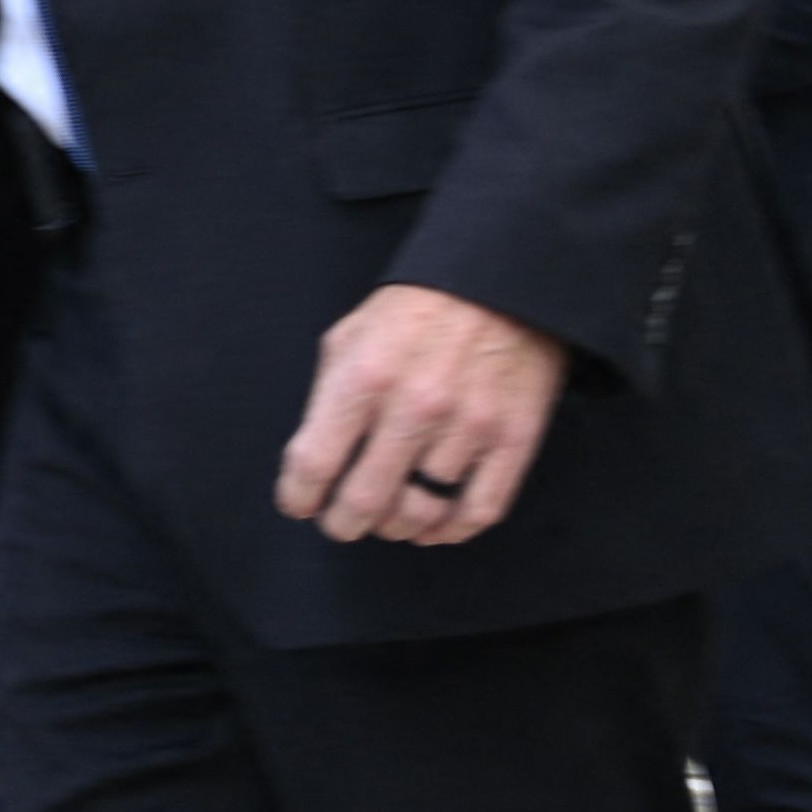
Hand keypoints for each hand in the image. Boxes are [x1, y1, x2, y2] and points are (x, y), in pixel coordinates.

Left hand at [278, 283, 569, 544]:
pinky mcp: (513, 439)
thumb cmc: (416, 310)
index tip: (299, 504)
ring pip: (421, 514)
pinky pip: (478, 512)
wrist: (500, 280)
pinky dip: (449, 531)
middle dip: (342, 524)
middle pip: (364, 502)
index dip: (298, 497)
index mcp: (364, 377)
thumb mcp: (351, 336)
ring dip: (396, 526)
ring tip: (389, 518)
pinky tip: (434, 524)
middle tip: (340, 523)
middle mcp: (414, 406)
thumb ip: (328, 398)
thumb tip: (312, 464)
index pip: (314, 464)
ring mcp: (468, 426)